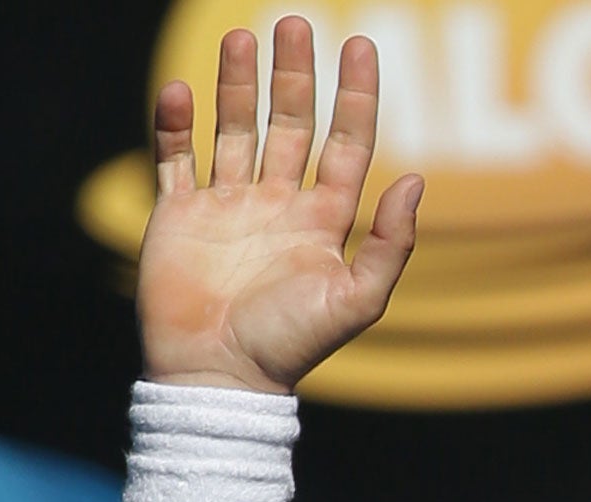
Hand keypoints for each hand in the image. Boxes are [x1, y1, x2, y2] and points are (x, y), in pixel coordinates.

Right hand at [137, 17, 421, 393]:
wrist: (220, 378)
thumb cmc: (291, 346)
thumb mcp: (357, 299)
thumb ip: (390, 243)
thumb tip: (417, 181)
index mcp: (323, 222)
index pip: (345, 145)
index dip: (354, 97)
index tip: (360, 46)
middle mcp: (277, 206)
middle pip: (289, 125)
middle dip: (293, 76)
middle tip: (294, 22)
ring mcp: (227, 208)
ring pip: (234, 130)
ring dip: (237, 85)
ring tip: (242, 37)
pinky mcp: (179, 217)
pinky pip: (175, 159)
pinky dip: (174, 125)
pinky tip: (179, 91)